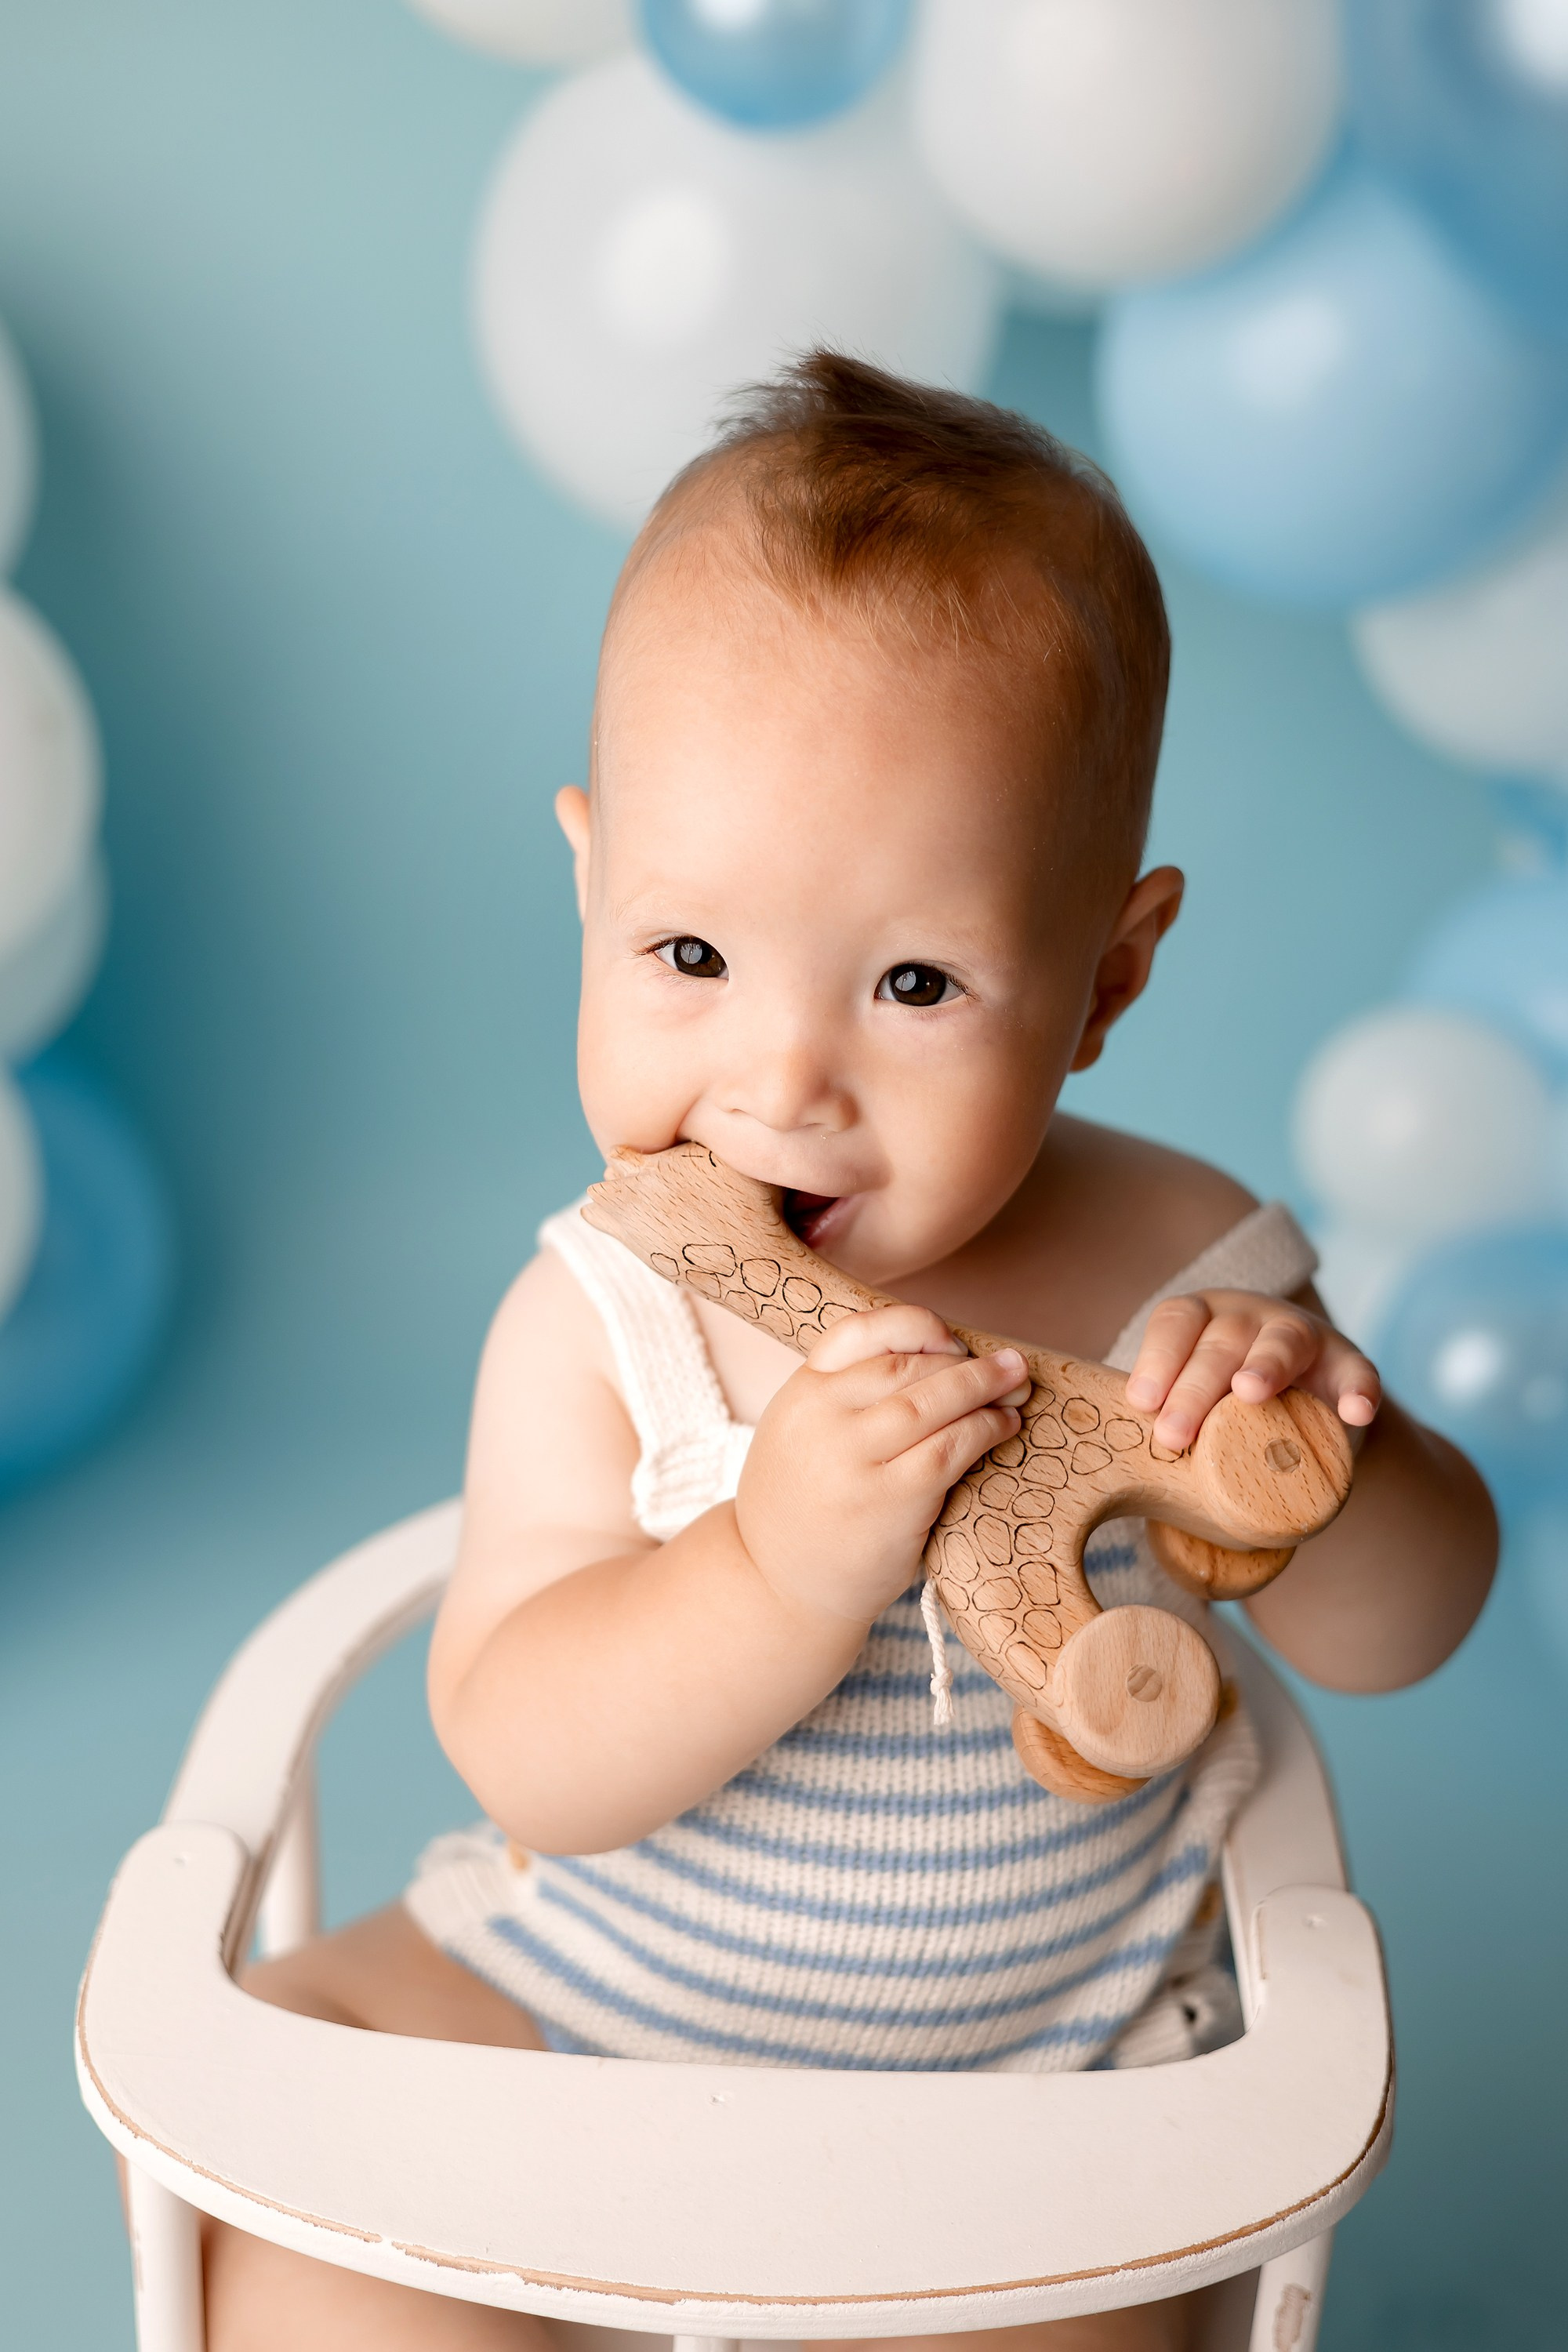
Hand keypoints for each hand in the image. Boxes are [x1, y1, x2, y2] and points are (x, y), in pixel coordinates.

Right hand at [735, 1303, 1031, 1628]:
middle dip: (965, 1362)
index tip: (948, 1339)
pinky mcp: (887, 1500)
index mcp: (800, 1393)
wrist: (774, 1585)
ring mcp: (852, 1459)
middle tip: (1008, 1367)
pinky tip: (1003, 1427)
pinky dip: (984, 1430)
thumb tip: (937, 1358)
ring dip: (983, 1389)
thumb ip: (845, 1397)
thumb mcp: (801, 1435)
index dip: (913, 1325)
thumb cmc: (804, 1506)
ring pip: (930, 1401)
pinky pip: (948, 1449)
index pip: (857, 1332)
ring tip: (1015, 1389)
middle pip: (906, 1365)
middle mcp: (820, 1417)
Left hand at [1123, 1289, 1380, 1453]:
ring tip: (1248, 1393)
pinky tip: (1354, 1413)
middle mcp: (1250, 1317)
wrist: (1295, 1406)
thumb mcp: (1192, 1402)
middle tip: (1172, 1434)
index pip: (1175, 1322)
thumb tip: (1125, 1481)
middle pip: (1220, 1341)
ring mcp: (1302, 1336)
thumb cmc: (1221, 1409)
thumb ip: (1165, 1421)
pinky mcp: (1347, 1364)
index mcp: (1204, 1320)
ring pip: (1282, 1342)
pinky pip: (1358, 1373)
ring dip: (1264, 1365)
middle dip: (1193, 1387)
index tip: (1142, 1401)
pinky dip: (1357, 1390)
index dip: (1156, 1358)